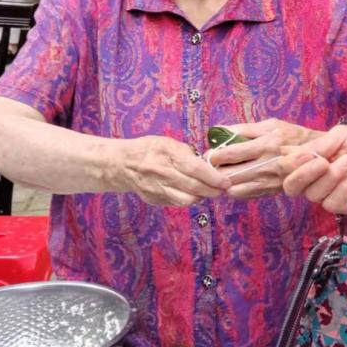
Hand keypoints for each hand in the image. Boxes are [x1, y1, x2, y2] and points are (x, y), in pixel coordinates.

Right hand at [115, 135, 229, 206]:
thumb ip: (188, 154)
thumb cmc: (149, 150)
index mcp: (167, 154)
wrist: (120, 164)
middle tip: (223, 189)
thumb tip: (209, 164)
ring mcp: (156, 188)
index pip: (195, 169)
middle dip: (213, 190)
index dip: (213, 178)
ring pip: (186, 200)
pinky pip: (177, 203)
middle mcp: (161, 172)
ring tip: (209, 192)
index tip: (226, 182)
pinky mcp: (154, 199)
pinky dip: (189, 200)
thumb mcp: (168, 143)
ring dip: (202, 197)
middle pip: (193, 187)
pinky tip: (194, 194)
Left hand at [206, 121, 316, 199]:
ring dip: (224, 182)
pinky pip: (244, 195)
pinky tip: (236, 181)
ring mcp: (268, 181)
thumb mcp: (272, 124)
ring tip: (223, 174)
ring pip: (233, 188)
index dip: (214, 155)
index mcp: (266, 144)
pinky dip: (234, 189)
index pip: (229, 154)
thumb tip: (221, 131)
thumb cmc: (293, 136)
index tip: (210, 154)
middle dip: (215, 171)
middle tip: (211, 166)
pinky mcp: (270, 191)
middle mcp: (266, 164)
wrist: (319, 157)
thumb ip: (246, 129)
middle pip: (228, 174)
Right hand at [282, 122, 346, 215]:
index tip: (307, 153)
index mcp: (310, 161)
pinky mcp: (345, 205)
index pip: (286, 169)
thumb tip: (293, 156)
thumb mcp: (339, 136)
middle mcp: (315, 180)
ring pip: (313, 195)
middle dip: (303, 175)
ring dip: (331, 176)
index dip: (291, 164)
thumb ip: (317, 146)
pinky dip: (342, 188)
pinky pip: (331, 204)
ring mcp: (329, 194)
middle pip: (291, 188)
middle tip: (323, 162)